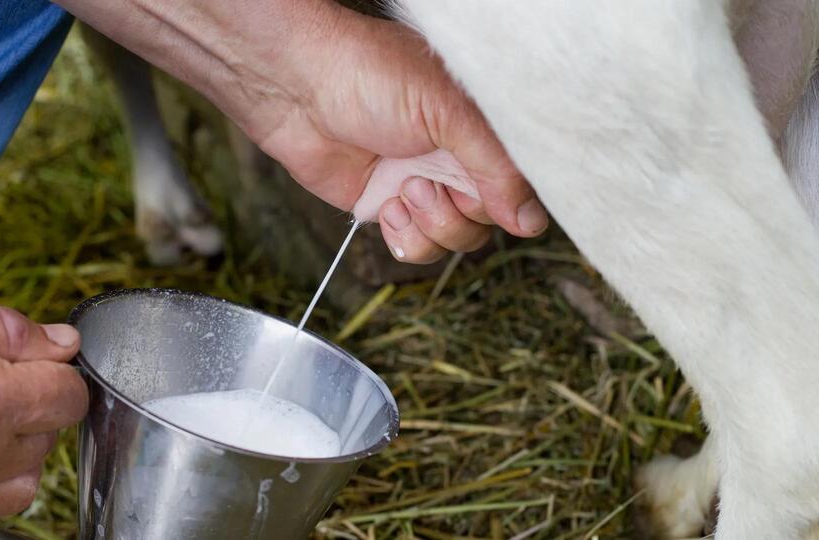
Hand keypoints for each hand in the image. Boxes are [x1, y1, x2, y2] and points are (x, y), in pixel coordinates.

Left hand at [253, 11, 548, 262]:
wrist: (298, 88)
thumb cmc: (371, 75)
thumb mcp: (449, 112)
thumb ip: (496, 166)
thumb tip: (530, 220)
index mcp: (483, 130)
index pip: (522, 185)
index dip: (507, 200)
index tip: (482, 193)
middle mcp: (458, 160)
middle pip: (489, 221)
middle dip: (459, 213)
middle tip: (426, 182)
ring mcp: (424, 186)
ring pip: (456, 240)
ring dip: (432, 226)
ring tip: (403, 190)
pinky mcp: (389, 207)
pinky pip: (416, 247)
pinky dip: (406, 238)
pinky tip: (387, 206)